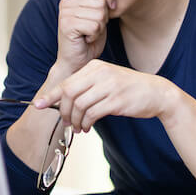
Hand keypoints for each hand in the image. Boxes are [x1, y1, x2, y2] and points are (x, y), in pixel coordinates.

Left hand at [35, 59, 178, 132]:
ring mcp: (109, 86)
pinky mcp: (116, 101)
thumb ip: (86, 86)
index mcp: (94, 66)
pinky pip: (92, 114)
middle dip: (64, 111)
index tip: (39, 105)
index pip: (67, 82)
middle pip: (70, 94)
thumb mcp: (105, 80)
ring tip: (79, 127)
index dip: (51, 95)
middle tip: (67, 122)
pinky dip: (86, 123)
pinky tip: (88, 127)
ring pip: (80, 106)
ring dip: (76, 121)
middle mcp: (100, 73)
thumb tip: (63, 101)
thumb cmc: (128, 88)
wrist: (156, 93)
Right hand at [56, 0, 115, 71]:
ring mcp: (65, 13)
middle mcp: (66, 2)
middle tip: (93, 27)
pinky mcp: (67, 25)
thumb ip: (101, 1)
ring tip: (89, 33)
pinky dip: (95, 35)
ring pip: (99, 14)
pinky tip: (86, 39)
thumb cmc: (89, 39)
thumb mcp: (97, 15)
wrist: (76, 61)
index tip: (110, 9)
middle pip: (100, 1)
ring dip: (99, 28)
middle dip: (103, 17)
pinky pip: (94, 26)